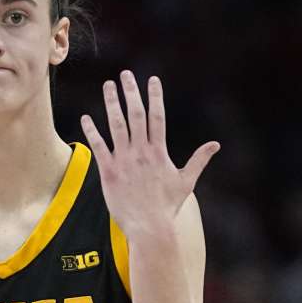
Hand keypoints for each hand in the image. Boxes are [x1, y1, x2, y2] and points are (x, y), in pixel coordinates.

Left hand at [80, 71, 218, 237]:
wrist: (150, 227)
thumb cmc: (168, 207)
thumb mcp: (186, 182)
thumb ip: (199, 160)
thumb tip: (215, 145)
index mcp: (159, 152)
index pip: (158, 117)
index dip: (155, 96)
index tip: (152, 79)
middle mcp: (141, 152)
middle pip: (136, 115)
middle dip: (131, 93)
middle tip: (125, 75)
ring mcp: (124, 161)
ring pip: (116, 125)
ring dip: (111, 104)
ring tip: (108, 86)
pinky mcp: (109, 172)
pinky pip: (99, 147)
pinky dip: (92, 131)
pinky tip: (86, 117)